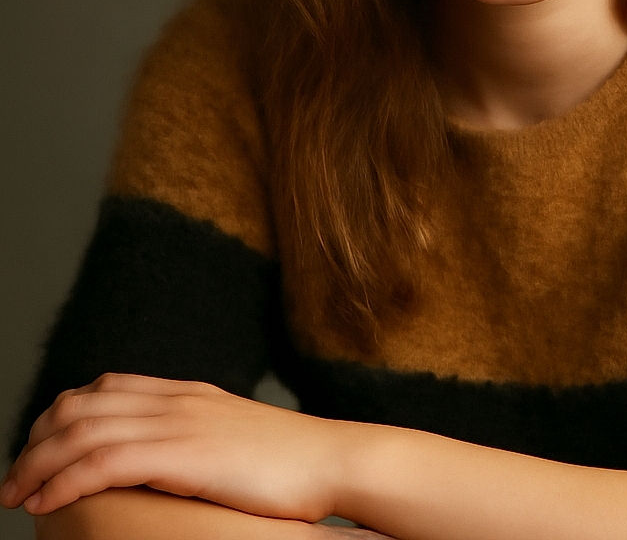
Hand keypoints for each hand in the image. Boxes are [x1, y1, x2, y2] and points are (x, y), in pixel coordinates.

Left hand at [1, 374, 351, 521]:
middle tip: (15, 480)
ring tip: (15, 496)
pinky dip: (64, 482)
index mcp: (188, 393)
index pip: (106, 387)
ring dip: (37, 465)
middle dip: (36, 442)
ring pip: (83, 431)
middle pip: (83, 404)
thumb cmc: (290, 461)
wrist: (330, 459)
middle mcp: (177, 399)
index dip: (60, 416)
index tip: (40, 451)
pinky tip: (47, 504)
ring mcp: (180, 422)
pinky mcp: (184, 453)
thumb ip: (197, 437)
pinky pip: (105, 461)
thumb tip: (166, 463)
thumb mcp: (235, 438)